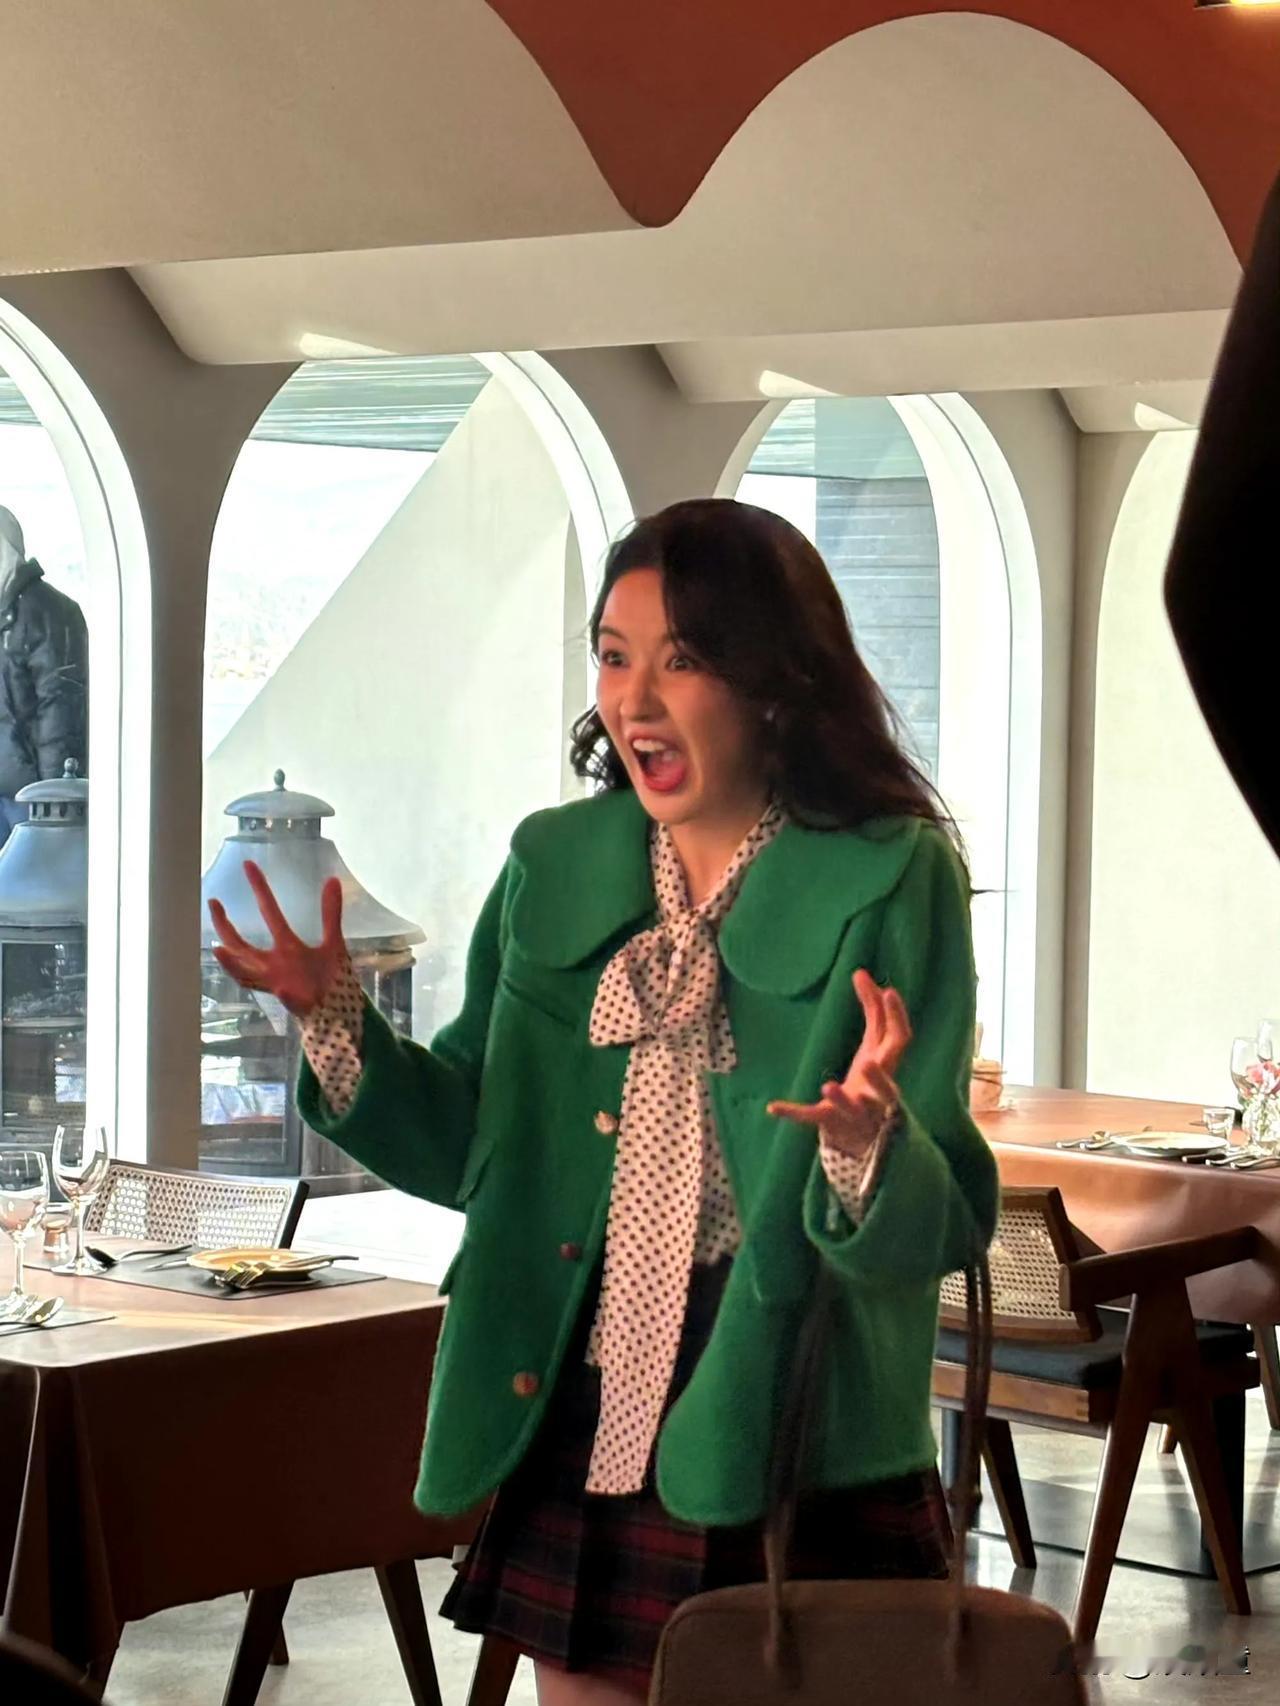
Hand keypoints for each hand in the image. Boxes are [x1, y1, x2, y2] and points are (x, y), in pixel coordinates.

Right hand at [208, 861, 348, 1017]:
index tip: (248, 865)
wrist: (340, 1009)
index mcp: (286, 947)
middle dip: (225, 926)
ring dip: (233, 964)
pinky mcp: (295, 1002)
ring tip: (219, 948)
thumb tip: (332, 880)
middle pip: (242, 945)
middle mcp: (275, 965)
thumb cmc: (330, 977)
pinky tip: (282, 988)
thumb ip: (331, 914)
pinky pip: (287, 999)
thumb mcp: (333, 942)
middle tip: (213, 902)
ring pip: (246, 975)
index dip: (259, 889)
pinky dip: (287, 995)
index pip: (269, 912)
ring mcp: (280, 984)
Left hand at [767, 969, 910, 1156]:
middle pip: (886, 1083)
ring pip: (853, 1107)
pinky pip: (813, 1117)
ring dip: (842, 1098)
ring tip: (827, 1085)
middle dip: (882, 1065)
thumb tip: (861, 973)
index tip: (887, 989)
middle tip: (871, 1051)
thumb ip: (871, 1012)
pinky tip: (773, 1107)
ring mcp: (856, 1109)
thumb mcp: (872, 1046)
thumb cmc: (870, 1083)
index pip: (899, 1040)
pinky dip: (793, 1112)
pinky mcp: (831, 1122)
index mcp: (886, 1067)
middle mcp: (877, 1090)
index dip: (896, 1015)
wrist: (864, 1135)